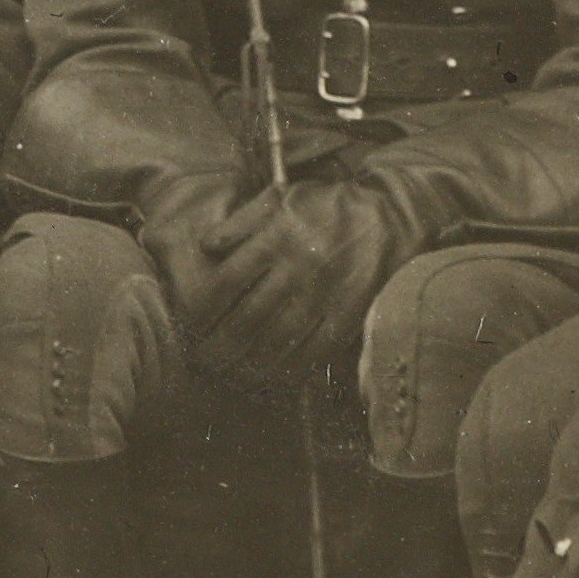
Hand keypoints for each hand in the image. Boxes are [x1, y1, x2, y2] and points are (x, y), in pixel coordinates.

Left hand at [183, 180, 424, 396]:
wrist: (387, 217)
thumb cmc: (324, 207)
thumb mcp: (279, 198)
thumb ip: (240, 222)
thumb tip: (205, 247)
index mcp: (276, 237)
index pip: (227, 282)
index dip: (204, 311)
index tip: (191, 329)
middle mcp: (298, 267)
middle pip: (248, 319)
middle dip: (221, 348)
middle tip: (204, 364)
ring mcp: (324, 294)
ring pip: (278, 341)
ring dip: (250, 366)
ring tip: (233, 379)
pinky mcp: (348, 314)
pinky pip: (315, 350)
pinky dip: (292, 370)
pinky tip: (276, 379)